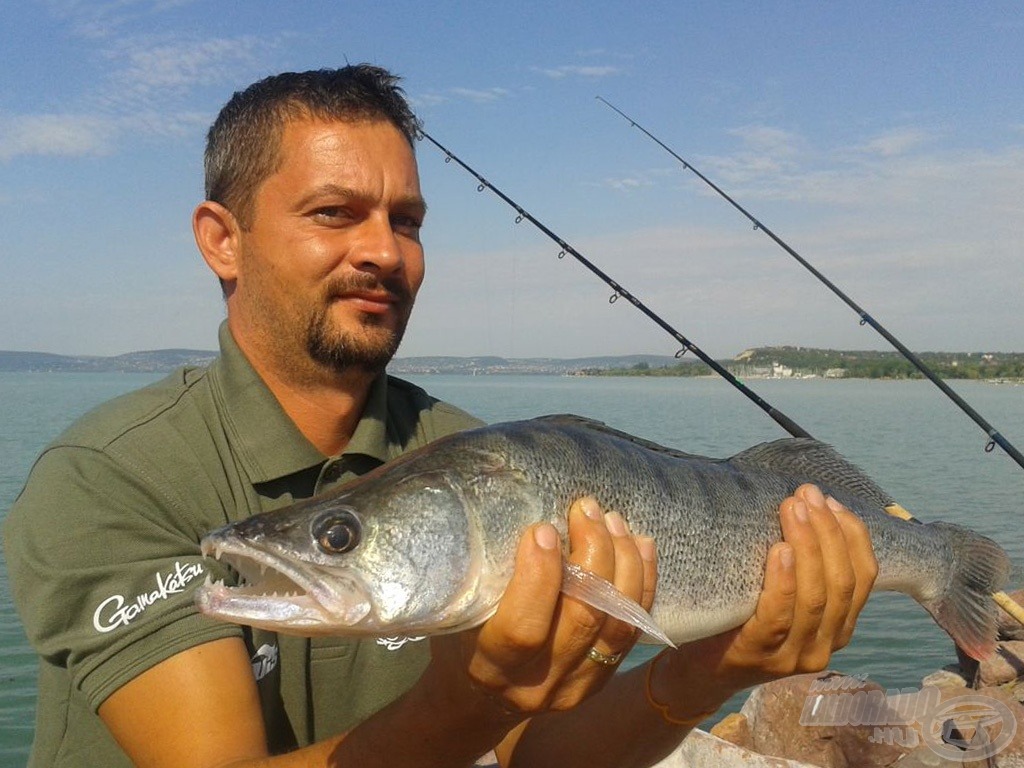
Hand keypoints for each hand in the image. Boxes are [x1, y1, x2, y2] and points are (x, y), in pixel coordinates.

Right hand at [429, 496, 656, 720]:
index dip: (538, 575)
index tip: (542, 528)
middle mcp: (539, 683)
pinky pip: (633, 630)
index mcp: (493, 666)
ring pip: (617, 624)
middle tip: (586, 509)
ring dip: (623, 564)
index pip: (523, 627)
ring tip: (614, 521)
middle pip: (583, 619)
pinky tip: (641, 545)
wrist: (480, 700)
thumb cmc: (460, 643)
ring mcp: (577, 685)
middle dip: (592, 554)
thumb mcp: (460, 615)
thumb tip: (516, 515)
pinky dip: (643, 584)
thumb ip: (488, 581)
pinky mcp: (602, 680)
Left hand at [651, 484, 877, 716]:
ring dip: (807, 545)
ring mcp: (794, 655)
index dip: (853, 535)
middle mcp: (825, 644)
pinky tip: (780, 550)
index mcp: (838, 627)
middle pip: (842, 582)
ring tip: (792, 509)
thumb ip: (802, 569)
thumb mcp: (783, 598)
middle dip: (828, 531)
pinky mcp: (760, 655)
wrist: (700, 671)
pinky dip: (784, 580)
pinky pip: (778, 615)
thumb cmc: (741, 621)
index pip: (864, 577)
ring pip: (815, 596)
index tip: (831, 500)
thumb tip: (805, 504)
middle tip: (806, 495)